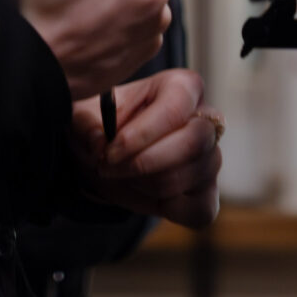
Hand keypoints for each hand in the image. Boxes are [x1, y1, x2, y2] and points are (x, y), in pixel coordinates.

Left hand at [70, 68, 223, 229]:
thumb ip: (87, 125)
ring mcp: (211, 157)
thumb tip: (100, 144)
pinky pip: (202, 209)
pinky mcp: (208, 192)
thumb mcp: (86, 117)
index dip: (142, 134)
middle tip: (109, 168)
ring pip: (192, 176)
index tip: (110, 152)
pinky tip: (145, 194)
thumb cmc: (103, 125)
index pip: (176, 107)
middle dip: (145, 163)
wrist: (108, 156)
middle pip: (193, 142)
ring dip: (148, 185)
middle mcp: (205, 119)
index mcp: (181, 86)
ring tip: (120, 177)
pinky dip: (170, 210)